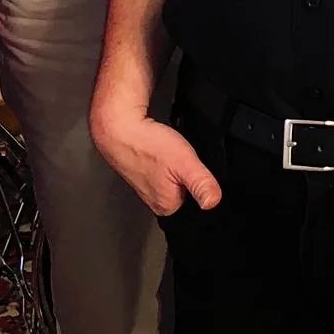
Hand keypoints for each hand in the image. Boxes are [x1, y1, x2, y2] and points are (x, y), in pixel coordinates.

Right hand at [89, 100, 220, 215]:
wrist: (120, 128)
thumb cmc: (148, 146)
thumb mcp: (185, 163)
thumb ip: (201, 184)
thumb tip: (213, 203)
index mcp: (167, 205)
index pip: (197, 202)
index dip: (201, 181)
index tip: (193, 167)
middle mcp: (156, 200)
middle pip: (185, 188)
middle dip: (187, 171)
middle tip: (179, 157)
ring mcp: (148, 185)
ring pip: (173, 176)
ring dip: (176, 162)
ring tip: (170, 151)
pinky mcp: (143, 171)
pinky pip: (162, 166)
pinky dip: (165, 156)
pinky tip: (163, 148)